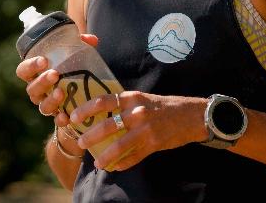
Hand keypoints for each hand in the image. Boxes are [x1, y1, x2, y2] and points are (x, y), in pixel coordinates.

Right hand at [15, 34, 99, 128]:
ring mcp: (47, 104)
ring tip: (60, 92)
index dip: (30, 66)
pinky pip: (56, 121)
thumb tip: (91, 40)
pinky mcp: (59, 115)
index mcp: (36, 74)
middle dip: (42, 81)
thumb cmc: (71, 64)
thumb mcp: (74, 51)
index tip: (44, 60)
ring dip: (50, 100)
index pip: (23, 70)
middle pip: (32, 89)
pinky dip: (60, 119)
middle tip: (54, 74)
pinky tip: (66, 117)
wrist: (80, 87)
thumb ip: (81, 42)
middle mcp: (38, 90)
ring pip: (42, 106)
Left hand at [70, 91, 207, 170]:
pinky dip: (123, 163)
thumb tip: (102, 114)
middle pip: (107, 125)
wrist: (192, 115)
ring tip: (97, 163)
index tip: (73, 116)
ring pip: (118, 145)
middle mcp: (138, 112)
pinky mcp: (153, 144)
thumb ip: (125, 105)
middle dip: (90, 136)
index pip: (104, 101)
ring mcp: (146, 129)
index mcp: (133, 98)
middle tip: (81, 142)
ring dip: (105, 156)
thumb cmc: (165, 106)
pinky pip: (133, 157)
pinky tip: (116, 167)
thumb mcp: (144, 99)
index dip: (86, 109)